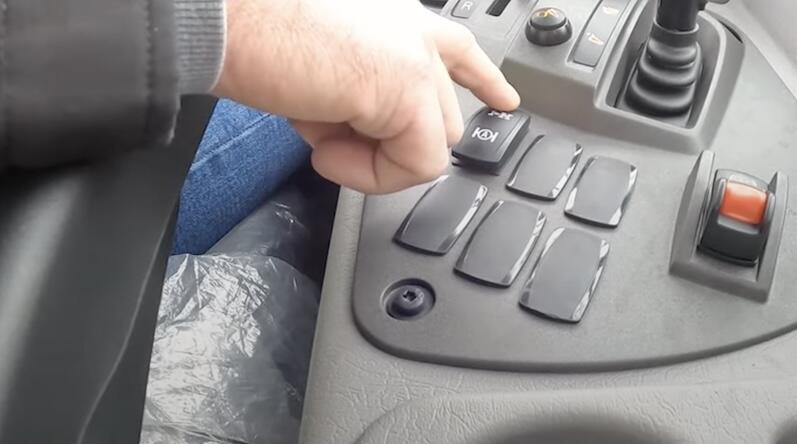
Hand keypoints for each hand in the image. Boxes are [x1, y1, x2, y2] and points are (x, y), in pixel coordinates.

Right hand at [214, 0, 519, 193]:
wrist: (221, 18)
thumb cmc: (248, 34)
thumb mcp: (316, 66)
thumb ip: (355, 91)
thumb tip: (351, 130)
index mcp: (395, 19)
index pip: (458, 47)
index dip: (484, 77)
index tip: (505, 99)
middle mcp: (414, 31)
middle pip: (441, 114)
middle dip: (387, 139)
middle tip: (324, 130)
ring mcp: (416, 59)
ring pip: (433, 142)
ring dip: (375, 157)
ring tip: (318, 134)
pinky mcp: (408, 92)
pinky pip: (417, 165)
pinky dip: (371, 176)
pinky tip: (326, 150)